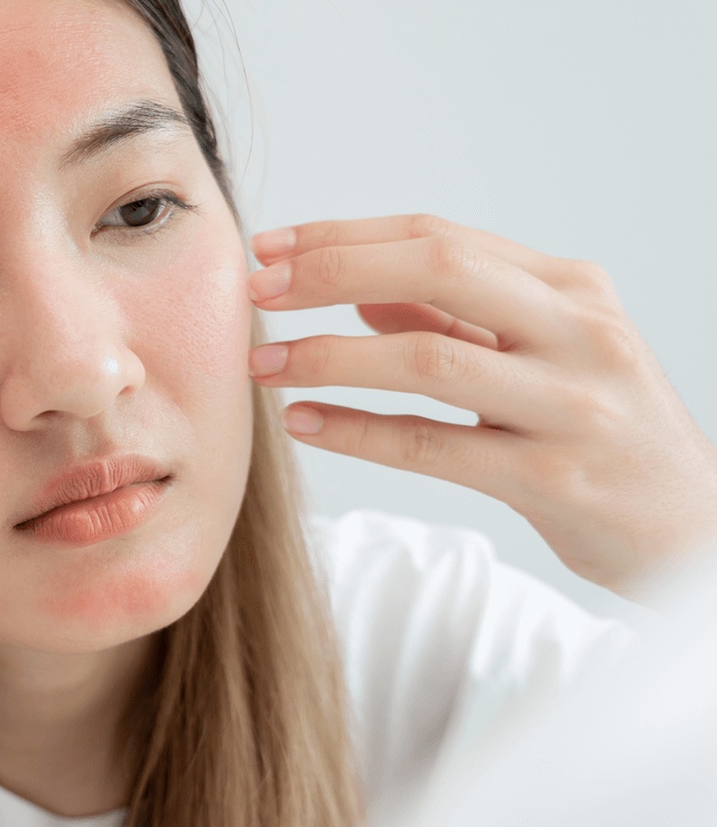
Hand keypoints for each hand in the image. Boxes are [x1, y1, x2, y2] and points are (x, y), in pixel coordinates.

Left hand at [244, 214, 716, 597]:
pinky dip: (358, 431)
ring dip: (331, 356)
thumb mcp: (541, 354)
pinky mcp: (553, 478)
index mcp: (571, 287)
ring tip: (265, 364)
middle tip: (257, 292)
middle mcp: (579, 332)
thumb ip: (456, 319)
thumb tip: (358, 289)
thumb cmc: (603, 432)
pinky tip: (304, 421)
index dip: (344, 237)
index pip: (438, 237)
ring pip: (429, 360)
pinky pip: (433, 446)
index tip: (268, 250)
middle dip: (333, 271)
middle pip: (437, 268)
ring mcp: (570, 404)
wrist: (694, 529)